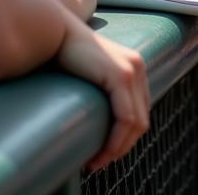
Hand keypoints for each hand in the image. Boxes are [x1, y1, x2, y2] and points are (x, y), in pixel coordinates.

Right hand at [57, 18, 148, 167]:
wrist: (57, 32)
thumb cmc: (65, 56)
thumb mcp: (90, 75)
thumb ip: (101, 91)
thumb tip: (98, 123)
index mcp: (134, 68)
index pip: (139, 113)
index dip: (124, 139)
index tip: (102, 155)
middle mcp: (138, 68)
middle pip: (140, 122)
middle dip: (121, 148)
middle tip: (98, 164)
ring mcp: (133, 69)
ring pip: (136, 124)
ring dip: (117, 149)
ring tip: (95, 162)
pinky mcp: (122, 74)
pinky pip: (126, 118)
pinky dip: (115, 140)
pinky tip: (98, 152)